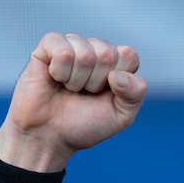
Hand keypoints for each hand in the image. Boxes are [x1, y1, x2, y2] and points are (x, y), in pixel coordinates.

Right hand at [0, 33, 146, 171]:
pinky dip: (60, 71)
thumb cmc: (84, 125)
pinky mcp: (49, 46)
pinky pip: (63, 50)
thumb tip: (117, 74)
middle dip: (95, 82)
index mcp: (116, 64)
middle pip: (107, 53)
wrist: (49, 136)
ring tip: (69, 89)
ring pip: (85, 53)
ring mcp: (73, 45)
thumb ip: (134, 94)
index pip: (129, 55)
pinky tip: (55, 78)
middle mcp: (95, 50)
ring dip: (77, 81)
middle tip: (84, 94)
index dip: (118, 80)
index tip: (105, 95)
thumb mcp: (121, 117)